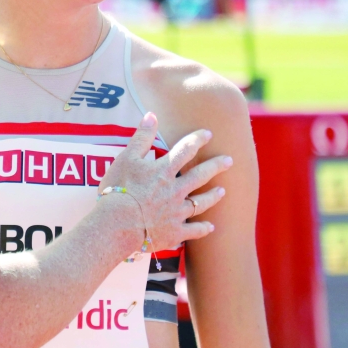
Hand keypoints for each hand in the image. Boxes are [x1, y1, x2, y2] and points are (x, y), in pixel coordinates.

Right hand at [99, 112, 230, 251]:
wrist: (117, 224)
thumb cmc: (118, 189)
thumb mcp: (126, 158)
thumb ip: (141, 137)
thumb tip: (151, 115)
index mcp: (164, 170)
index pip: (185, 150)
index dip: (197, 140)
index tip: (208, 134)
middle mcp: (176, 190)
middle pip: (201, 175)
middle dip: (216, 166)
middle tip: (230, 160)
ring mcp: (177, 212)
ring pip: (201, 203)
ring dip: (213, 196)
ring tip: (223, 191)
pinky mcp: (174, 232)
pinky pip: (193, 231)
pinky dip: (203, 229)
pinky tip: (211, 227)